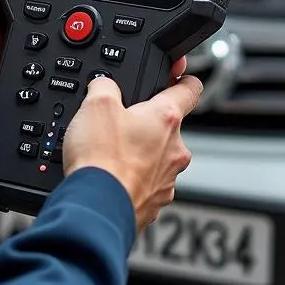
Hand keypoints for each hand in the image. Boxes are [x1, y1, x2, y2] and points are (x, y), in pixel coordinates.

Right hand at [63, 66, 202, 231]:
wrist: (97, 207)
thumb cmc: (101, 158)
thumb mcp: (95, 103)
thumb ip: (105, 85)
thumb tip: (105, 84)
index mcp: (165, 118)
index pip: (190, 90)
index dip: (184, 79)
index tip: (182, 77)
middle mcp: (174, 149)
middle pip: (166, 127)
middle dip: (144, 124)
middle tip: (117, 125)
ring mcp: (167, 179)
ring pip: (156, 157)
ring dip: (138, 153)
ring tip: (108, 154)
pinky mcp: (154, 202)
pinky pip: (145, 183)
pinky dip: (130, 178)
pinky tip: (110, 176)